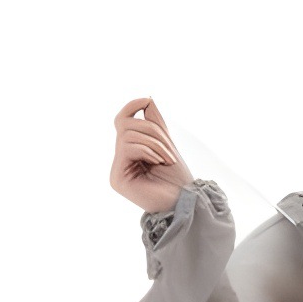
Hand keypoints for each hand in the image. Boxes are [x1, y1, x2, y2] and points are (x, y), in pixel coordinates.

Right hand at [111, 97, 194, 213]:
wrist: (185, 203)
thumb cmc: (178, 179)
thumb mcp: (167, 144)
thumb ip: (155, 123)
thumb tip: (147, 99)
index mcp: (129, 152)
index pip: (122, 121)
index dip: (132, 106)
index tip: (147, 100)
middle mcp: (120, 161)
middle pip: (125, 125)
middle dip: (152, 131)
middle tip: (169, 150)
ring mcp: (117, 171)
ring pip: (127, 134)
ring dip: (153, 142)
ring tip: (167, 158)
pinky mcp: (117, 179)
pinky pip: (127, 147)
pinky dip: (146, 150)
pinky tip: (158, 162)